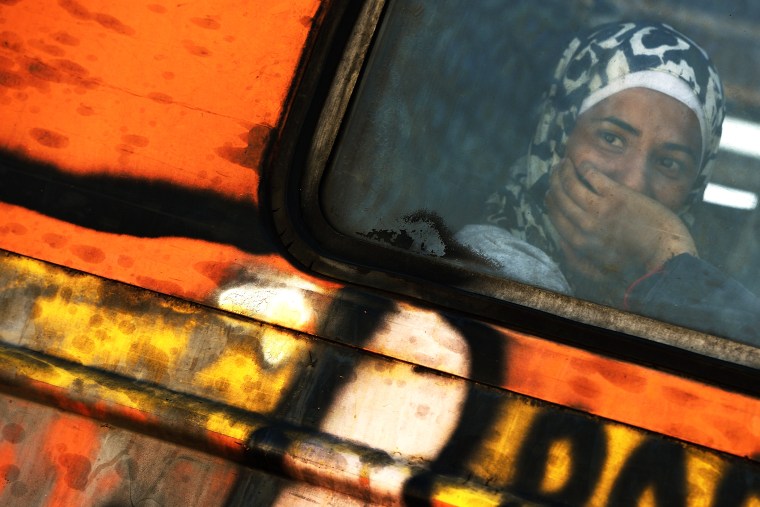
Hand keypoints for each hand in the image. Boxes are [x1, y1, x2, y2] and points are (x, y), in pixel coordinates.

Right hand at [545, 158, 697, 284]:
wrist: (664, 254)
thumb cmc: (634, 265)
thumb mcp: (598, 271)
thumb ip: (576, 260)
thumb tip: (560, 242)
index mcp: (578, 243)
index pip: (555, 216)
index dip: (550, 201)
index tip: (551, 191)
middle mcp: (584, 225)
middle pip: (559, 198)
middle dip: (554, 182)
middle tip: (555, 171)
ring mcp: (600, 209)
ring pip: (571, 184)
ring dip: (564, 170)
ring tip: (564, 162)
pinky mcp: (617, 196)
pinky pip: (592, 176)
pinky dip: (583, 167)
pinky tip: (582, 162)